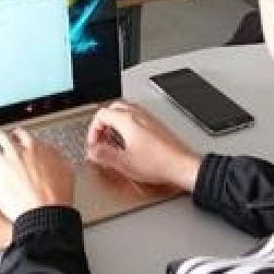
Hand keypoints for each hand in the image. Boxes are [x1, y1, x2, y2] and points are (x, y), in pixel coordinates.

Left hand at [0, 129, 74, 221]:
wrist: (47, 214)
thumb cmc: (57, 197)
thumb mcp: (66, 170)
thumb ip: (56, 156)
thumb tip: (52, 151)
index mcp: (35, 149)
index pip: (20, 134)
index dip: (15, 138)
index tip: (14, 142)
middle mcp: (17, 153)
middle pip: (0, 136)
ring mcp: (3, 165)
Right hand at [86, 101, 201, 190]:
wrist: (181, 165)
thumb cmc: (158, 163)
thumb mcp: (124, 163)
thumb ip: (104, 155)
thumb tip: (92, 151)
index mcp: (126, 120)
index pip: (101, 114)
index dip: (93, 129)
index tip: (94, 143)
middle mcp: (138, 114)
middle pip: (113, 108)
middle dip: (103, 123)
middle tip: (101, 138)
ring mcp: (149, 118)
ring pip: (125, 110)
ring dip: (115, 122)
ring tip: (114, 140)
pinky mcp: (156, 125)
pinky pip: (137, 117)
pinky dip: (128, 125)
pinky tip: (130, 142)